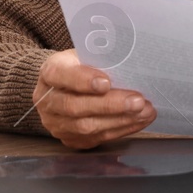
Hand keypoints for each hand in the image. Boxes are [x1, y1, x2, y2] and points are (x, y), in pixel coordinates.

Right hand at [33, 49, 156, 149]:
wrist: (67, 86)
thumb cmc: (84, 65)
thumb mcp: (87, 54)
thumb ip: (102, 58)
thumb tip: (132, 63)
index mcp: (50, 72)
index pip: (60, 75)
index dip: (82, 80)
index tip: (106, 83)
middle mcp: (47, 101)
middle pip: (74, 106)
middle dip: (110, 105)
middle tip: (137, 101)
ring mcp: (56, 123)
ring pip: (86, 127)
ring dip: (120, 120)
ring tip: (145, 111)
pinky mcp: (69, 138)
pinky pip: (96, 138)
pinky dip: (121, 129)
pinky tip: (139, 120)